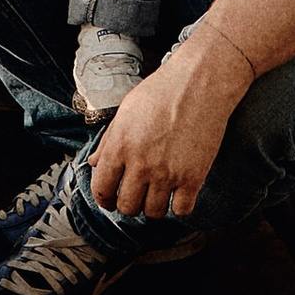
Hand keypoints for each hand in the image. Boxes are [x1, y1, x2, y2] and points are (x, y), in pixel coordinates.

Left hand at [88, 28, 250, 220]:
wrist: (201, 82)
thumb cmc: (162, 91)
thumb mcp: (126, 110)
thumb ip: (109, 140)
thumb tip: (93, 162)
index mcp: (120, 146)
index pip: (102, 189)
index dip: (103, 199)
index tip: (110, 199)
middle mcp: (141, 164)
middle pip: (127, 206)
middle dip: (128, 204)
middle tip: (136, 195)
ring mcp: (168, 173)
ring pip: (153, 212)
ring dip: (152, 207)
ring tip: (157, 194)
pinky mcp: (193, 177)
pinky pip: (181, 210)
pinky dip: (179, 206)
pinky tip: (178, 193)